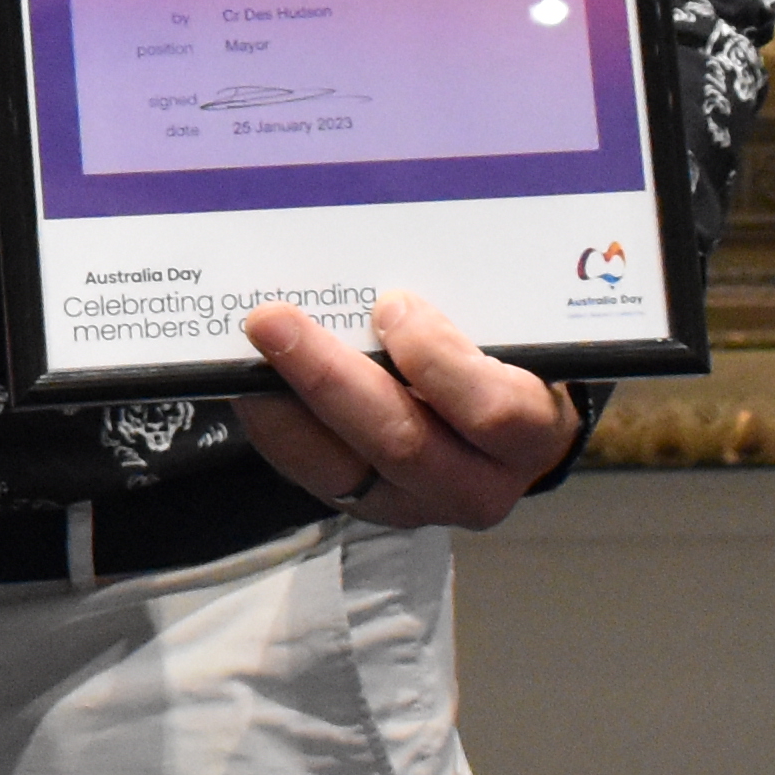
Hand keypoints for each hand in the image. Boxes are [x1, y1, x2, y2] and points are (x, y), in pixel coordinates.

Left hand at [232, 288, 578, 531]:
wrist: (515, 436)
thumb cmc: (514, 365)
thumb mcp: (515, 336)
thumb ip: (471, 307)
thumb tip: (388, 267)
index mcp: (530, 434)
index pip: (494, 413)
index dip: (438, 361)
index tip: (392, 305)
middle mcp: (477, 485)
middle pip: (401, 442)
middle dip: (328, 377)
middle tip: (272, 320)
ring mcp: (417, 505)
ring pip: (343, 467)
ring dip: (285, 404)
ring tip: (245, 350)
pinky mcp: (367, 507)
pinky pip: (311, 473)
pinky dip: (274, 426)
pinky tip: (247, 382)